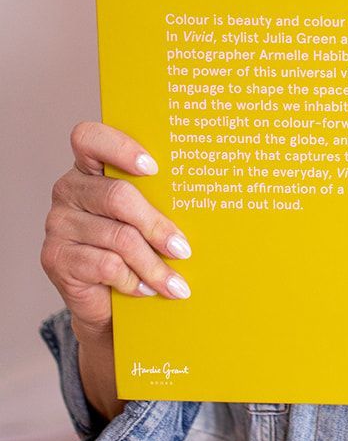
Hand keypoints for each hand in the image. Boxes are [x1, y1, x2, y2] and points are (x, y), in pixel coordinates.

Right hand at [41, 121, 192, 336]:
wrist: (106, 302)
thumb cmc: (134, 250)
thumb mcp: (144, 219)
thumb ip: (157, 201)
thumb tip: (200, 200)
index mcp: (90, 168)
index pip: (90, 138)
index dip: (121, 148)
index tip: (154, 168)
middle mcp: (68, 190)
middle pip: (117, 195)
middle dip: (156, 225)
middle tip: (183, 249)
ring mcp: (58, 223)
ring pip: (118, 237)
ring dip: (153, 265)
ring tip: (175, 283)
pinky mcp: (55, 257)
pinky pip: (105, 265)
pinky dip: (132, 280)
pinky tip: (145, 289)